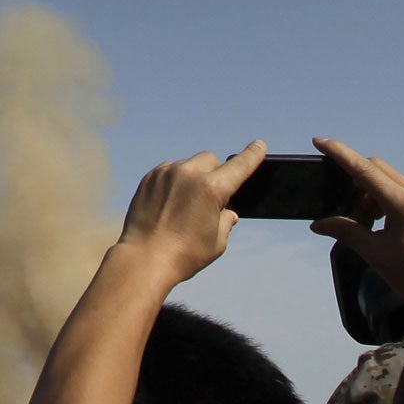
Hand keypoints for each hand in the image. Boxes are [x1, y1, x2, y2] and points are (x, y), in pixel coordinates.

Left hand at [114, 141, 265, 284]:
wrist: (144, 258)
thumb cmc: (184, 254)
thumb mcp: (217, 242)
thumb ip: (226, 221)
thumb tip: (229, 212)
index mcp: (211, 189)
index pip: (239, 166)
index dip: (252, 155)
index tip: (259, 145)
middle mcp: (188, 174)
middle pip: (211, 160)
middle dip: (216, 173)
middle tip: (213, 197)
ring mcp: (166, 173)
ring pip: (188, 164)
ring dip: (194, 176)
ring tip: (187, 205)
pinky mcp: (149, 178)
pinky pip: (169, 171)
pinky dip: (175, 181)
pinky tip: (171, 203)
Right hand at [310, 137, 403, 303]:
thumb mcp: (375, 254)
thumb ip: (346, 232)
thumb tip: (320, 223)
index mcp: (403, 203)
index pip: (364, 168)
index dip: (340, 153)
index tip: (320, 142)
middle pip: (375, 168)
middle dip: (353, 181)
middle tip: (342, 208)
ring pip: (386, 179)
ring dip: (366, 193)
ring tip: (360, 223)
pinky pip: (397, 190)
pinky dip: (379, 200)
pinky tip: (375, 224)